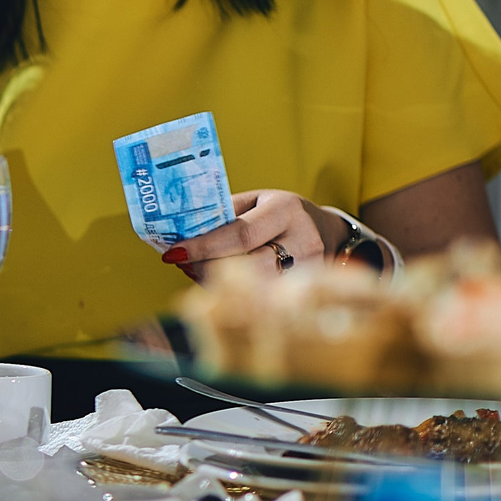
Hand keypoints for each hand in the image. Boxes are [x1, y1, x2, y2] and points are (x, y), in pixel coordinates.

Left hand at [166, 190, 343, 283]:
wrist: (326, 231)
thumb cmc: (280, 214)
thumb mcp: (256, 202)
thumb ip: (224, 215)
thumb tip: (181, 235)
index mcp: (285, 211)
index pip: (241, 234)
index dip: (204, 247)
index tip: (174, 253)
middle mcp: (302, 241)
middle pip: (247, 265)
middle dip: (206, 267)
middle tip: (182, 264)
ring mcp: (308, 270)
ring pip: (252, 287)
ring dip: (215, 282)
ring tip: (196, 270)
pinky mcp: (305, 292)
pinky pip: (261, 298)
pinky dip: (232, 293)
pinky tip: (218, 282)